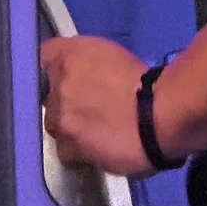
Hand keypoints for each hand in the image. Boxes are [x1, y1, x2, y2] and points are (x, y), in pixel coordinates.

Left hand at [40, 35, 153, 178]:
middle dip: (65, 101)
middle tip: (88, 109)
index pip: (46, 55)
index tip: (68, 78)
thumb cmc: (146, 83)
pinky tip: (95, 151)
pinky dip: (78, 152)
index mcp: (72, 53)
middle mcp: (61, 81)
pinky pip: (64, 150)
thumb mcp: (114, 57)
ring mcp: (62, 114)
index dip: (57, 69)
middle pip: (49, 93)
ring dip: (70, 128)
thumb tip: (87, 77)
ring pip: (54, 123)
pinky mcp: (69, 143)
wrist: (159, 114)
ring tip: (93, 133)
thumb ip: (90, 64)